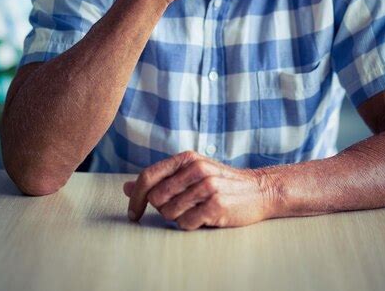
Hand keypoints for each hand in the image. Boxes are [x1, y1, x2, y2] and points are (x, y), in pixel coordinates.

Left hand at [122, 150, 272, 230]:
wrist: (258, 190)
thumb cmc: (220, 182)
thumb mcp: (190, 173)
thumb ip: (160, 179)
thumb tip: (125, 187)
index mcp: (186, 158)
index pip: (148, 176)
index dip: (135, 197)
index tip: (132, 213)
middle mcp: (196, 168)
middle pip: (156, 197)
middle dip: (161, 209)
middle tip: (177, 209)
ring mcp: (207, 186)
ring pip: (169, 212)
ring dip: (177, 217)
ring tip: (194, 210)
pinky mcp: (216, 205)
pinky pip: (186, 223)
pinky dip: (189, 225)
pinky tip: (202, 217)